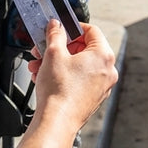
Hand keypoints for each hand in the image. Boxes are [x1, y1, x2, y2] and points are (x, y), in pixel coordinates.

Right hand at [27, 20, 117, 135]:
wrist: (56, 122)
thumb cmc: (59, 91)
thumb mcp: (53, 53)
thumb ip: (55, 34)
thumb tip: (56, 26)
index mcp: (104, 56)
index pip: (91, 30)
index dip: (72, 27)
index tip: (60, 29)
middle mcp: (107, 71)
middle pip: (83, 49)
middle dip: (60, 48)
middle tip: (44, 48)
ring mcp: (101, 86)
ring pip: (78, 65)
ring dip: (57, 62)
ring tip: (39, 65)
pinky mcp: (92, 97)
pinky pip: (78, 79)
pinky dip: (63, 75)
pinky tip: (45, 77)